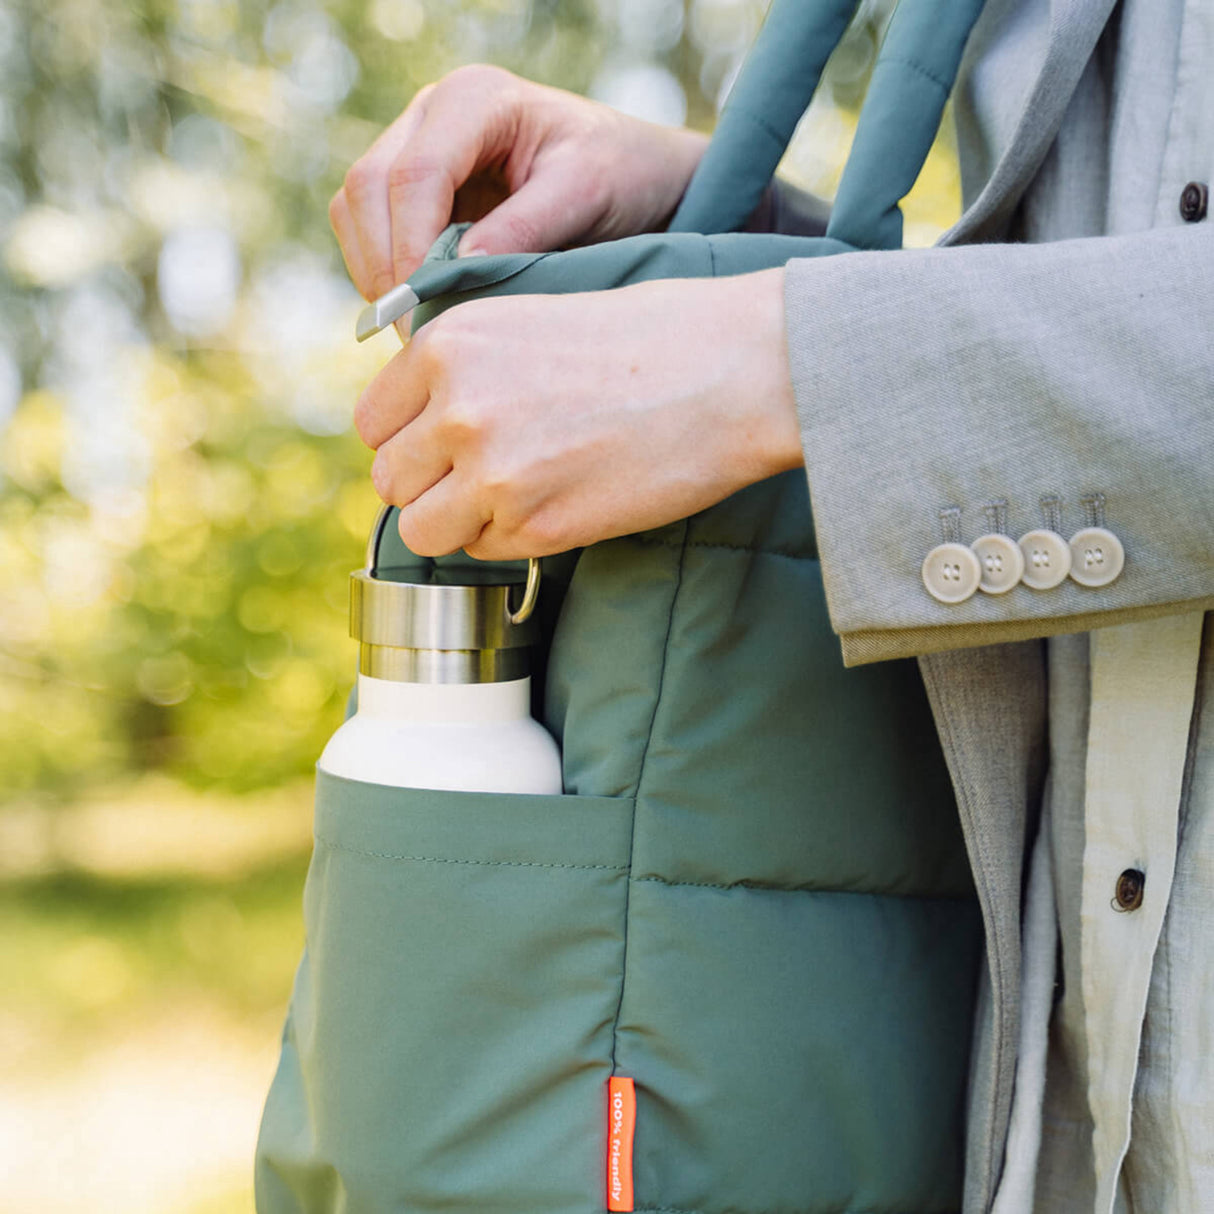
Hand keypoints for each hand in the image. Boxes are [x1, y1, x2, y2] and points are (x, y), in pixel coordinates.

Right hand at [330, 64, 708, 298]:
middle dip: (384, 263)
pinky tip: (421, 308)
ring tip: (417, 326)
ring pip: (355, 209)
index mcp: (476, 100)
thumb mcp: (586, 196)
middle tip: (413, 331)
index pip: (416, 172)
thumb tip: (457, 272)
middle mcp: (434, 114)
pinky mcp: (413, 189)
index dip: (409, 246)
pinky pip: (369, 230)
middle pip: (368, 186)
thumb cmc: (621, 175)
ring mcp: (416, 147)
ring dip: (375, 271)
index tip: (424, 308)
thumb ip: (524, 229)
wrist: (635, 176)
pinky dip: (383, 272)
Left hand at [355, 269, 802, 559]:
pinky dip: (512, 539)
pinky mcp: (537, 526)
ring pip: (423, 530)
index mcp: (448, 345)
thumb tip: (420, 425)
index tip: (446, 444)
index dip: (409, 440)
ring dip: (460, 522)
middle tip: (487, 475)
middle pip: (389, 480)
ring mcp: (493, 473)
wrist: (734, 371)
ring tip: (517, 496)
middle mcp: (456, 408)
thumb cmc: (649, 339)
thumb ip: (464, 368)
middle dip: (431, 485)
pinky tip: (561, 502)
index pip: (372, 423)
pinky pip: (485, 551)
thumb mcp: (531, 320)